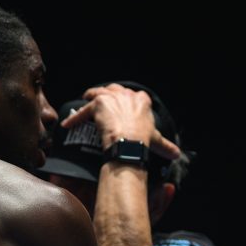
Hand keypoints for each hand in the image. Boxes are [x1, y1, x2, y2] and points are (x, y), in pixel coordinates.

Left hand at [61, 83, 180, 162]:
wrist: (130, 142)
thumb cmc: (143, 141)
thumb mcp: (155, 141)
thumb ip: (165, 146)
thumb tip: (177, 155)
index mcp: (142, 101)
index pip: (133, 96)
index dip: (125, 101)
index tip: (121, 107)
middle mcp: (127, 94)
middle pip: (114, 90)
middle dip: (108, 95)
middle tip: (102, 104)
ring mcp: (112, 96)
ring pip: (98, 93)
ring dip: (91, 97)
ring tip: (85, 101)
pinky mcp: (98, 103)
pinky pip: (83, 110)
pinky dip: (75, 118)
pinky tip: (68, 124)